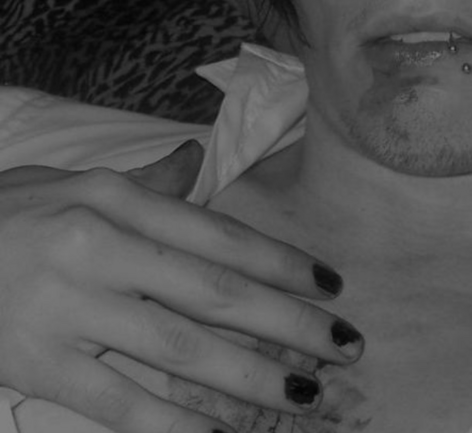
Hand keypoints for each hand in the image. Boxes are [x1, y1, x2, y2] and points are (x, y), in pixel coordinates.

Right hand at [0, 141, 363, 432]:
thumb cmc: (14, 213)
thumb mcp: (79, 183)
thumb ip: (146, 182)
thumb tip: (196, 161)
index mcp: (117, 200)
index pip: (217, 236)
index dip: (279, 264)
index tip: (329, 285)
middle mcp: (102, 248)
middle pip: (214, 294)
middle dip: (287, 324)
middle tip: (344, 344)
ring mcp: (71, 309)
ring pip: (180, 350)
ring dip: (252, 377)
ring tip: (306, 393)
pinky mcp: (40, 363)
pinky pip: (120, 404)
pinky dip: (176, 426)